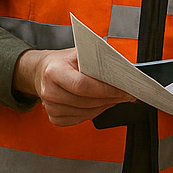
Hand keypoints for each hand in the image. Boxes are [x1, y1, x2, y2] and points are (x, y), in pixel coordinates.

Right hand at [13, 48, 134, 126]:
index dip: (106, 89)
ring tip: (117, 97)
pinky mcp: (54, 117)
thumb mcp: (79, 52)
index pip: (83, 85)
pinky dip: (95, 112)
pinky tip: (101, 103)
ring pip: (86, 113)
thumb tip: (122, 70)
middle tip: (128, 94)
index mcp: (54, 71)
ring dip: (105, 106)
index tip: (125, 89)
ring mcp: (50, 107)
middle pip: (86, 101)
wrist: (43, 72)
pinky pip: (80, 119)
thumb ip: (97, 60)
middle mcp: (49, 91)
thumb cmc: (64, 61)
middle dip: (111, 98)